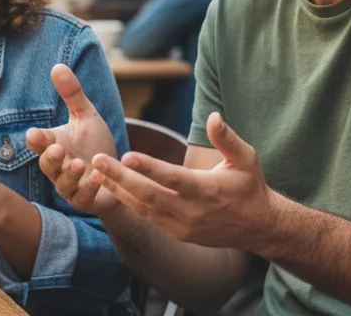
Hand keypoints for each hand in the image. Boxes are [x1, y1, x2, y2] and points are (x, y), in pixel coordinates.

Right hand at [26, 64, 119, 216]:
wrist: (116, 171)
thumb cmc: (95, 143)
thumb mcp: (85, 115)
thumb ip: (72, 94)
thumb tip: (57, 65)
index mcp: (55, 145)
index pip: (39, 143)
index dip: (36, 140)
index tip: (34, 134)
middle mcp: (59, 167)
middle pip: (47, 165)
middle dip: (50, 158)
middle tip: (56, 148)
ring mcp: (71, 186)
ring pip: (63, 184)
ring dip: (70, 174)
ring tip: (78, 163)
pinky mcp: (87, 199)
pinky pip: (84, 197)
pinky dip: (90, 188)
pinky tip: (99, 176)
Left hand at [91, 112, 274, 249]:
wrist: (256, 226)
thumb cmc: (249, 185)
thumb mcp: (245, 158)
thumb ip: (227, 138)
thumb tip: (214, 116)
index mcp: (207, 190)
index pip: (172, 178)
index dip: (148, 167)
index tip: (127, 155)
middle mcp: (191, 211)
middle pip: (148, 195)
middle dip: (120, 177)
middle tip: (96, 160)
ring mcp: (181, 226)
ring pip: (142, 208)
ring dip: (117, 190)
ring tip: (94, 173)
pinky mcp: (177, 233)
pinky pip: (147, 218)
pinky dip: (128, 203)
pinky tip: (112, 189)